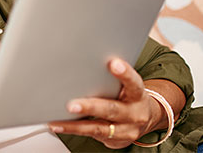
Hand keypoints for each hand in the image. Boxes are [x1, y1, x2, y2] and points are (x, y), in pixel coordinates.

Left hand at [48, 59, 162, 148]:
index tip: (113, 63)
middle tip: (72, 105)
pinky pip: (92, 136)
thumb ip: (112, 76)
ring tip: (57, 121)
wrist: (145, 118)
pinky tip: (59, 125)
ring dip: (75, 125)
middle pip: (112, 109)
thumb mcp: (128, 84)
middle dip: (90, 107)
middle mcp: (134, 113)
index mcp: (137, 94)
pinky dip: (73, 130)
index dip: (124, 73)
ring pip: (98, 128)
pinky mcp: (115, 140)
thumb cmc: (129, 95)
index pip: (133, 83)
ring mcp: (125, 129)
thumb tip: (85, 60)